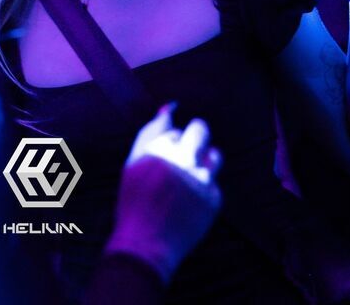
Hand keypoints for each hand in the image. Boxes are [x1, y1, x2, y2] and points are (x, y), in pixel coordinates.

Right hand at [104, 105, 221, 282]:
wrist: (146, 243)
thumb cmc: (134, 201)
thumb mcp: (134, 163)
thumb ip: (151, 131)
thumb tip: (171, 106)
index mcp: (158, 149)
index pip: (174, 129)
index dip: (168, 142)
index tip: (163, 159)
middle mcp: (182, 160)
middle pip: (201, 129)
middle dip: (196, 135)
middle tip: (187, 151)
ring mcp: (201, 180)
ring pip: (215, 154)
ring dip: (205, 159)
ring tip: (191, 175)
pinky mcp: (214, 199)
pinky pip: (215, 183)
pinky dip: (205, 188)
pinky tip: (189, 202)